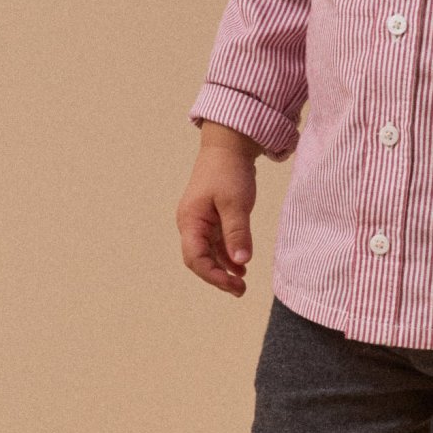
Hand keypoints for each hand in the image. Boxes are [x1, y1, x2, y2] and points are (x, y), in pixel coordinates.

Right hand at [176, 144, 257, 295]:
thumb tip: (241, 261)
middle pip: (200, 259)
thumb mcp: (235, 203)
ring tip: (242, 282)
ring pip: (209, 252)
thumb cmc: (229, 170)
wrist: (230, 143)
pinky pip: (217, 241)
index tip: (233, 286)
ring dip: (224, 267)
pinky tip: (241, 263)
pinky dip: (228, 253)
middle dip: (218, 276)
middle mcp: (191, 222)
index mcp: (190, 220)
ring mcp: (201, 219)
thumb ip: (237, 232)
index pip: (196, 258)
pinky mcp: (212, 215)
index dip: (213, 276)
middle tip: (240, 290)